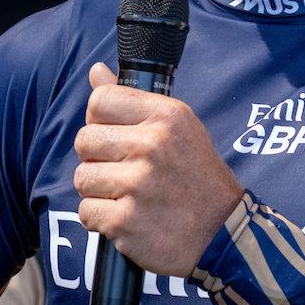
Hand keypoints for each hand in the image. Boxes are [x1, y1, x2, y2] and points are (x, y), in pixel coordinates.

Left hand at [74, 63, 243, 276]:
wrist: (223, 232)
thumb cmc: (196, 176)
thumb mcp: (177, 128)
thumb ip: (132, 100)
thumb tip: (95, 71)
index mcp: (166, 116)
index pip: (100, 101)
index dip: (100, 121)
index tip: (116, 137)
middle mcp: (152, 145)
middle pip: (84, 140)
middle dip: (97, 159)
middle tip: (124, 172)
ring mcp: (138, 184)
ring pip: (82, 178)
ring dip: (98, 191)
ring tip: (127, 197)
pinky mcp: (125, 221)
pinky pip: (86, 212)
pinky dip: (101, 220)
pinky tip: (127, 219)